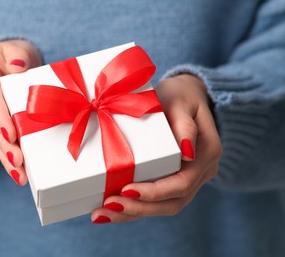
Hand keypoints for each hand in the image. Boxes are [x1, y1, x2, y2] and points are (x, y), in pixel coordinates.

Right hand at [0, 40, 41, 185]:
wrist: (7, 66)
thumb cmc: (15, 56)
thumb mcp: (17, 48)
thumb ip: (18, 55)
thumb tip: (17, 67)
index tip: (11, 133)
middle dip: (5, 143)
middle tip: (19, 160)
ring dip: (8, 157)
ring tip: (20, 175)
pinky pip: (1, 143)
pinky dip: (9, 159)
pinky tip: (19, 175)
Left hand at [91, 74, 221, 222]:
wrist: (185, 95)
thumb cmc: (180, 95)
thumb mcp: (181, 101)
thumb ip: (185, 125)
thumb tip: (187, 154)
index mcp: (207, 153)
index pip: (182, 183)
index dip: (154, 192)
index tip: (126, 190)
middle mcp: (202, 171)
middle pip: (173, 202)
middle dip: (138, 208)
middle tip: (107, 207)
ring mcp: (190, 178)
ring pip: (164, 206)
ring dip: (133, 213)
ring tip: (102, 214)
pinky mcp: (175, 179)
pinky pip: (158, 199)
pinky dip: (136, 206)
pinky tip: (113, 209)